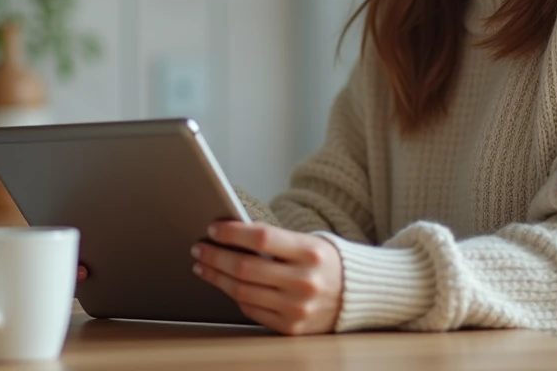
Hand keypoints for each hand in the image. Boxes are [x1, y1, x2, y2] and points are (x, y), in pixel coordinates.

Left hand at [192, 221, 342, 335]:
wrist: (357, 296)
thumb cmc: (327, 262)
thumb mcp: (309, 241)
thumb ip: (275, 240)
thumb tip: (232, 235)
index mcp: (310, 252)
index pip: (262, 238)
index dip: (232, 233)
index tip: (213, 228)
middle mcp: (304, 281)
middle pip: (245, 267)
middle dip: (215, 256)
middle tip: (199, 248)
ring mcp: (296, 308)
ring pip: (242, 291)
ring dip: (217, 277)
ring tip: (204, 266)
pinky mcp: (290, 328)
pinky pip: (251, 311)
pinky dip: (234, 296)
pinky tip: (225, 284)